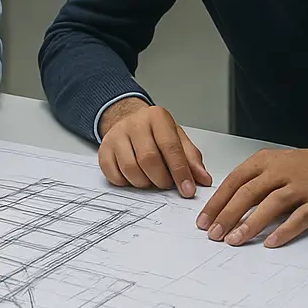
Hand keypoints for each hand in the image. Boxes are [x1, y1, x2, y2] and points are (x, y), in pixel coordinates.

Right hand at [97, 97, 212, 197]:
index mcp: (157, 117)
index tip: (187, 189)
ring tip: (151, 179)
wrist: (128, 121)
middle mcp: (134, 124)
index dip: (180, 171)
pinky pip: (114, 176)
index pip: (170, 147)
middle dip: (161, 179)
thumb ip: (191, 159)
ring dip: (144, 183)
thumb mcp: (177, 138)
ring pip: (130, 170)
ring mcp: (116, 136)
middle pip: (148, 159)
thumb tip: (203, 179)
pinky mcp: (104, 150)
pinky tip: (135, 176)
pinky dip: (127, 183)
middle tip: (166, 183)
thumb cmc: (155, 132)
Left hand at [195, 145, 307, 248]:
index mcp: (265, 162)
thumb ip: (249, 184)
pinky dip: (284, 230)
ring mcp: (301, 186)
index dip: (217, 202)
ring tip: (234, 240)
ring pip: (272, 204)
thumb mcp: (272, 167)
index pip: (234, 181)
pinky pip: (299, 217)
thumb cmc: (301, 170)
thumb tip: (221, 209)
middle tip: (214, 233)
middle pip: (249, 192)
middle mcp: (281, 171)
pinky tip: (271, 242)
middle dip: (228, 214)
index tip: (203, 220)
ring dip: (251, 223)